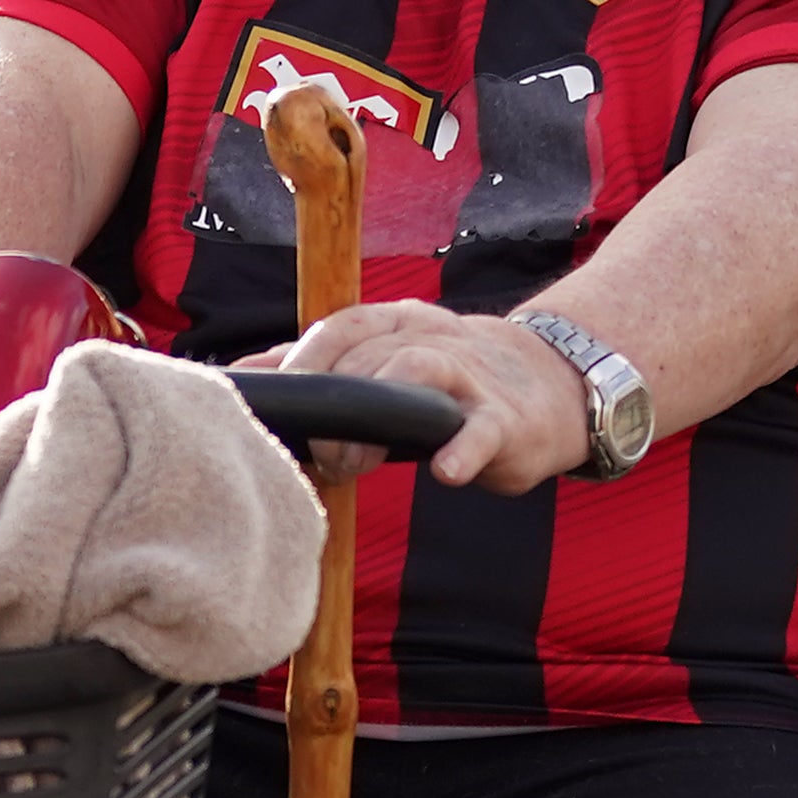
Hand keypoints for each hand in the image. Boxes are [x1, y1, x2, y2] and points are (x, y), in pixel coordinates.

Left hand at [255, 299, 604, 492]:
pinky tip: (446, 473)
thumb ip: (320, 370)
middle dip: (334, 402)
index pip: (342, 326)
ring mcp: (472, 378)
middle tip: (318, 454)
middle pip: (372, 354)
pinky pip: (483, 431)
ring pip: (420, 370)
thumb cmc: (451, 383)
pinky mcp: (506, 421)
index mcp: (399, 324)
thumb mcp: (385, 364)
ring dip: (378, 418)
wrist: (553, 388)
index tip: (275, 404)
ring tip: (353, 464)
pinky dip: (463, 450)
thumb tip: (244, 372)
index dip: (304, 361)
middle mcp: (434, 339)